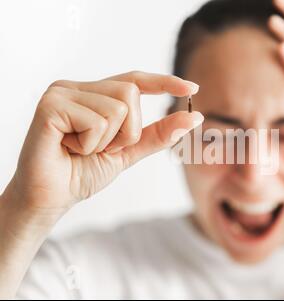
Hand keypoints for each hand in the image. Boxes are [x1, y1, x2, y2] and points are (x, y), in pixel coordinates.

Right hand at [2, 71, 202, 225]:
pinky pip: (97, 122)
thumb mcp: (129, 151)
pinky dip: (91, 145)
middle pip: (131, 93)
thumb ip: (158, 134)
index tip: (192, 88)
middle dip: (128, 131)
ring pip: (118, 109)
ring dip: (108, 141)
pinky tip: (69, 148)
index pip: (134, 80)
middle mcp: (77, 87)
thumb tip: (194, 118)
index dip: (163, 82)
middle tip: (101, 148)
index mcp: (94, 94)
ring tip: (83, 149)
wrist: (52, 197)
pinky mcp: (51, 105)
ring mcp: (62, 93)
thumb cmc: (83, 172)